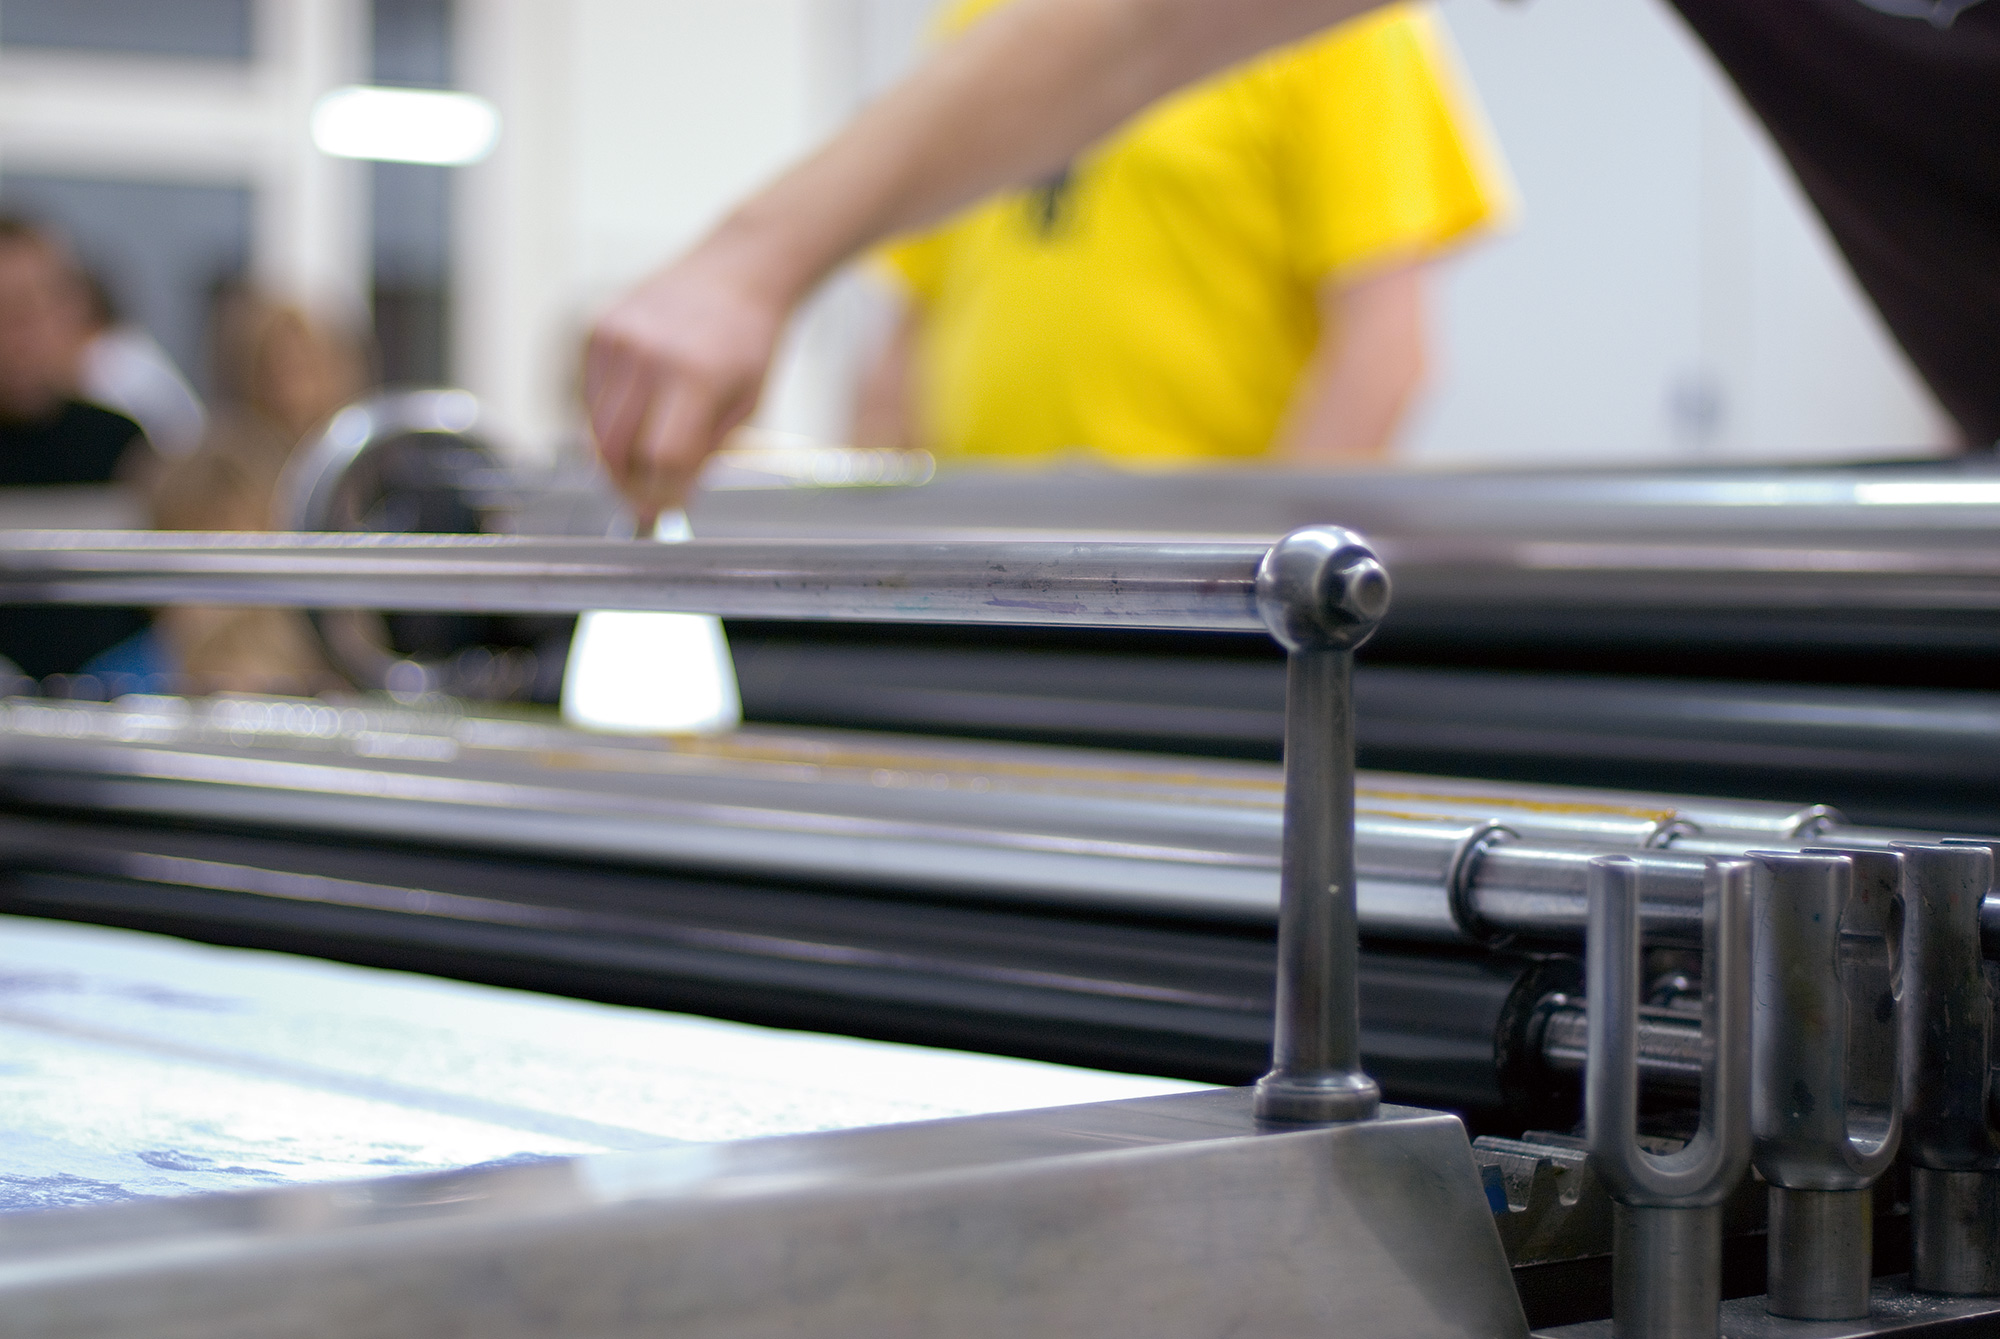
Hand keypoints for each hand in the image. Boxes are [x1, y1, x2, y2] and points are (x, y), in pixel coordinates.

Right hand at [584, 244, 788, 521]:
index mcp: (696, 376)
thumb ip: (703, 456)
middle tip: (640, 499)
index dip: (657, 492)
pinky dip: (606, 418)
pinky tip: (638, 409)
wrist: (738, 272)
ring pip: (595, 427)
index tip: (659, 510)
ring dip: (614, 454)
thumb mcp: (746, 408)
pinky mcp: (597, 329)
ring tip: (645, 453)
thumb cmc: (749, 343)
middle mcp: (649, 355)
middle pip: (614, 448)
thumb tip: (663, 503)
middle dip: (625, 484)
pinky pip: (589, 397)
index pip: (659, 457)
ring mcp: (617, 338)